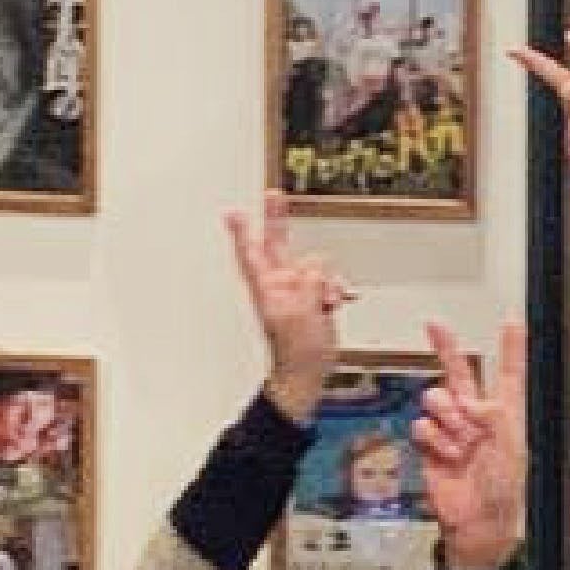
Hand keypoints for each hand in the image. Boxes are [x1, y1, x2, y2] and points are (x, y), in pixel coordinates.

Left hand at [222, 189, 355, 420]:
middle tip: (274, 196)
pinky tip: (336, 303)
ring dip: (326, 280)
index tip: (234, 213)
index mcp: (267, 288)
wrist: (308, 374)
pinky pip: (328, 281)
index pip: (251, 254)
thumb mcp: (302, 316)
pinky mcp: (314, 297)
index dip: (243, 233)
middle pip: (277, 243)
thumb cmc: (295, 353)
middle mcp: (280, 284)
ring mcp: (297, 290)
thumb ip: (309, 285)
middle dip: (277, 219)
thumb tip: (316, 269)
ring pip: (315, 265)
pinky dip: (335, 289)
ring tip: (326, 303)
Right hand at [414, 316, 532, 569]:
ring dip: (445, 416)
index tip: (511, 324)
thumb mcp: (512, 449)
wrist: (477, 524)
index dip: (510, 349)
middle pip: (461, 374)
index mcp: (505, 415)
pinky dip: (433, 438)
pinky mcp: (431, 446)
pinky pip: (422, 425)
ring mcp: (452, 431)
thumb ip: (496, 417)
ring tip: (459, 441)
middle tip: (435, 328)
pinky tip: (446, 454)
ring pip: (437, 400)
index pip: (509, 374)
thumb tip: (474, 400)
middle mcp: (477, 418)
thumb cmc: (503, 493)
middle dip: (447, 349)